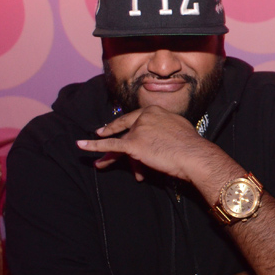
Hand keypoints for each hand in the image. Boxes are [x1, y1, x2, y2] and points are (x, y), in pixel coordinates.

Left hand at [77, 105, 216, 182]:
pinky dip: (94, 146)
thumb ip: (166, 125)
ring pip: (121, 143)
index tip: (118, 127)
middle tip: (101, 135)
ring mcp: (137, 130)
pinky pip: (110, 146)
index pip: (135, 118)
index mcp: (154, 110)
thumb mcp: (178, 126)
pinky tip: (81, 145)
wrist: (193, 154)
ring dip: (111, 156)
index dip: (125, 124)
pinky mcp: (133, 144)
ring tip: (100, 164)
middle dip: (112, 135)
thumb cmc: (191, 145)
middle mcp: (144, 117)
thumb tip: (163, 131)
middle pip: (126, 130)